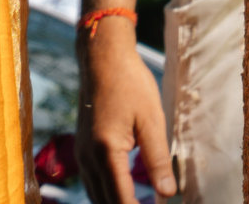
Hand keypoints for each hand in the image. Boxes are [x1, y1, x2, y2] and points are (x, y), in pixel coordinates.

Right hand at [79, 18, 173, 200]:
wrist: (102, 59)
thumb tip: (167, 193)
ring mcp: (81, 154)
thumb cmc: (130, 84)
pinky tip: (122, 194)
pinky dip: (106, 194)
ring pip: (95, 195)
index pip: (121, 199)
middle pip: (105, 202)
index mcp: (106, 152)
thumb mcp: (152, 120)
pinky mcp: (81, 149)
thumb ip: (158, 159)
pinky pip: (92, 182)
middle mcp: (88, 158)